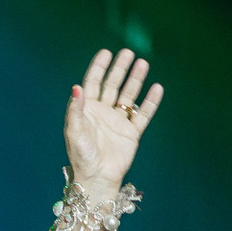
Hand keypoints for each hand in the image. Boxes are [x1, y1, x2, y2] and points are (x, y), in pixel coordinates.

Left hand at [66, 48, 163, 196]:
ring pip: (128, 96)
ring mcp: (118, 122)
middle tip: (128, 53)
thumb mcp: (74, 131)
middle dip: (120, 69)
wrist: (97, 178)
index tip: (106, 52)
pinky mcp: (131, 133)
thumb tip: (77, 86)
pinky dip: (150, 102)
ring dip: (135, 80)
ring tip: (143, 63)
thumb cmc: (82, 156)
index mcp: (87, 110)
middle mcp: (103, 113)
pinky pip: (142, 114)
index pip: (93, 83)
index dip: (99, 67)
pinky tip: (157, 88)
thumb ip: (76, 109)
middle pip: (112, 85)